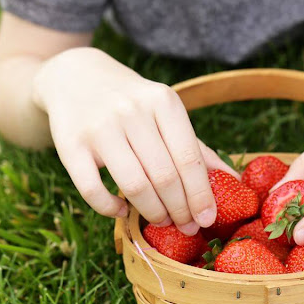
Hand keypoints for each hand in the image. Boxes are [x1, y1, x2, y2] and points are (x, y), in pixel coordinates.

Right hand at [32, 48, 236, 234]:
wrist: (76, 76)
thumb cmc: (131, 102)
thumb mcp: (165, 113)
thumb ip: (194, 147)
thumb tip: (233, 182)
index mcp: (163, 102)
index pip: (189, 159)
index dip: (201, 195)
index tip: (207, 219)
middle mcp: (131, 111)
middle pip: (164, 177)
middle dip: (180, 210)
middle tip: (186, 226)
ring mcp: (99, 128)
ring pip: (134, 186)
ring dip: (152, 212)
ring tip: (161, 220)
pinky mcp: (70, 145)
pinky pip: (93, 190)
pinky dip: (110, 209)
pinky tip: (121, 211)